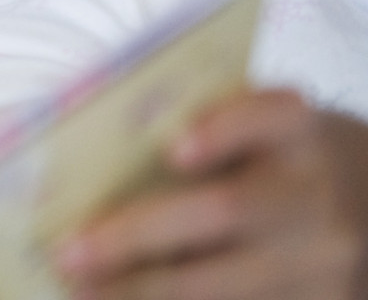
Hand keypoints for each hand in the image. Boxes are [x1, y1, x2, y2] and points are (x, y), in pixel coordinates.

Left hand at [56, 88, 367, 299]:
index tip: (176, 150)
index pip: (267, 116)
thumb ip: (213, 132)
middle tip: (70, 253)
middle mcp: (318, 193)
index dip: (223, 130)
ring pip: (227, 283)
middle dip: (138, 236)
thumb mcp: (274, 132)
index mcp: (300, 132)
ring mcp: (328, 258)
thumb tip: (104, 158)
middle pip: (223, 210)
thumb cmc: (294, 162)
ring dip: (144, 290)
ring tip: (84, 290)